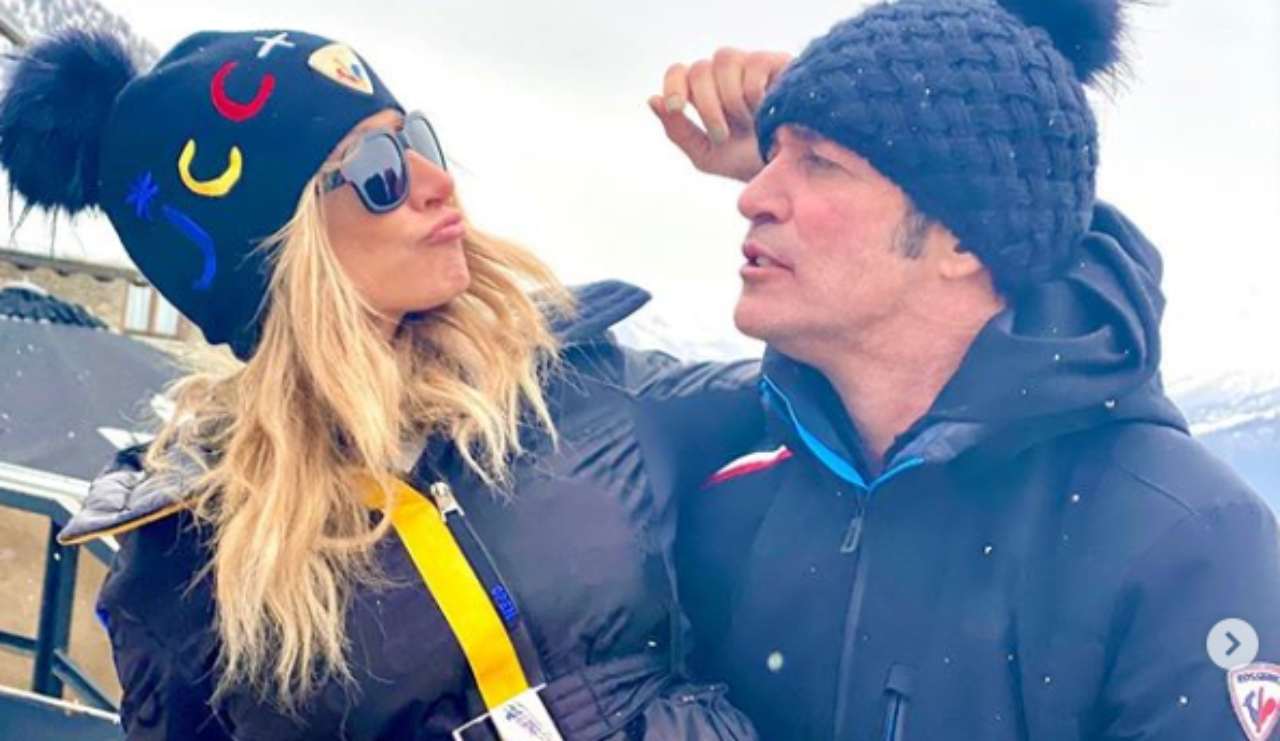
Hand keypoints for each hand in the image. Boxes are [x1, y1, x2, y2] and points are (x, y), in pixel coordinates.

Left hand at [649, 48, 791, 182]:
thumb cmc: (747, 163)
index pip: (679, 72)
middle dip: (706, 105)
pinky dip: (754, 94)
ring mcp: (750, 65)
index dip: (673, 84)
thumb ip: (678, 131)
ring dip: (730, 98)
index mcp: (705, 94)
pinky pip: (753, 64)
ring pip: (723, 59)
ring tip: (748, 123)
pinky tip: (767, 111)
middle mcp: (725, 75)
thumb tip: (653, 100)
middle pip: (699, 68)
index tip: (676, 107)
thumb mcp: (706, 154)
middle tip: (723, 135)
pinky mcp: (777, 63)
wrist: (788, 171)